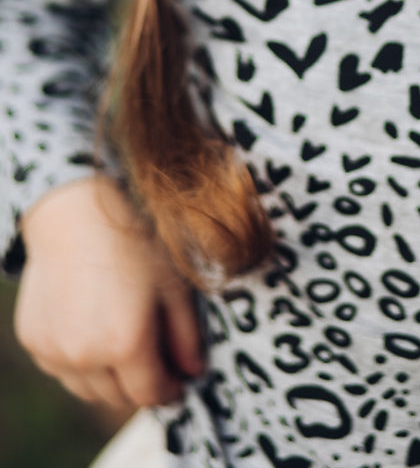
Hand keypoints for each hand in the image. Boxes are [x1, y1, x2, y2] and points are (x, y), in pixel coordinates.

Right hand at [14, 176, 205, 412]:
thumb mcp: (172, 284)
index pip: (148, 394)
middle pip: (117, 397)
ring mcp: (54, 351)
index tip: (176, 381)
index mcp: (125, 344)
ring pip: (86, 388)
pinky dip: (78, 361)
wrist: (75, 215)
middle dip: (138, 385)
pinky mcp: (34, 341)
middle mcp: (85, 356)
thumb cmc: (131, 243)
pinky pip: (61, 368)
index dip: (168, 390)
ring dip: (107, 378)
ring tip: (121, 342)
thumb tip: (193, 371)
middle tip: (152, 360)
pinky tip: (91, 327)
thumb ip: (186, 335)